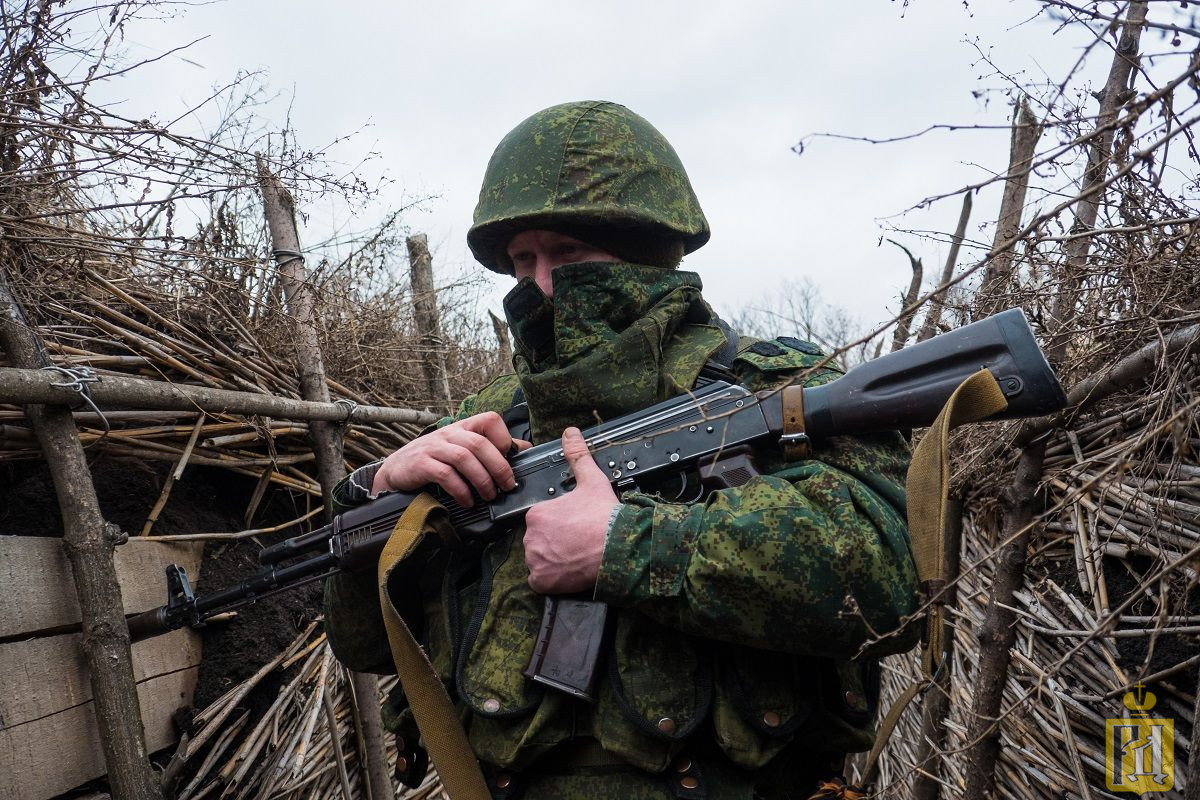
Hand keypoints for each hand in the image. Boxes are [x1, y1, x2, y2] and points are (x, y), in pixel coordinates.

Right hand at [372, 412, 530, 507]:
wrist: (396, 471)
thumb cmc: (434, 461)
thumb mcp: (461, 449)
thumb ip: (488, 448)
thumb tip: (523, 448)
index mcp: (463, 427)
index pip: (490, 419)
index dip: (504, 438)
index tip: (511, 459)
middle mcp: (449, 433)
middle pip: (480, 443)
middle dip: (499, 467)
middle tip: (507, 486)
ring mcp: (434, 447)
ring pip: (464, 458)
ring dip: (482, 480)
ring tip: (489, 496)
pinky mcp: (421, 464)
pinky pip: (445, 474)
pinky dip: (460, 490)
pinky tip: (467, 501)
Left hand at [524, 427, 618, 593]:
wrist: (621, 548)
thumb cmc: (606, 517)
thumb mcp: (592, 481)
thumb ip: (578, 456)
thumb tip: (570, 433)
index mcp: (537, 514)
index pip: (540, 521)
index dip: (558, 524)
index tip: (574, 527)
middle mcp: (531, 537)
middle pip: (538, 541)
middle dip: (554, 542)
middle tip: (577, 542)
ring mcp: (536, 561)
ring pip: (539, 560)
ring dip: (552, 561)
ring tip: (575, 556)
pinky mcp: (543, 581)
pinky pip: (540, 581)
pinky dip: (551, 579)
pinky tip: (569, 571)